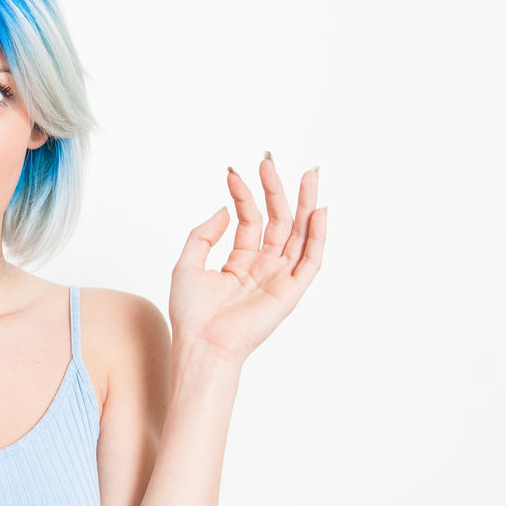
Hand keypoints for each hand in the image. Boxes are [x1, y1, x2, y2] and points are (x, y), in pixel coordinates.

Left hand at [170, 154, 326, 367]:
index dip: (243, 195)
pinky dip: (318, 237)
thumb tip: (227, 208)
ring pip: (299, 234)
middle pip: (278, 221)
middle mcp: (263, 268)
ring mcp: (278, 278)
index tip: (233, 172)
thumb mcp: (187, 264)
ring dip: (305, 203)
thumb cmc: (191, 314)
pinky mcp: (291, 292)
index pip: (249, 220)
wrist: (201, 345)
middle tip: (271, 160)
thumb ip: (204, 235)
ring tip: (309, 174)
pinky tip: (319, 211)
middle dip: (277, 190)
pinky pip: (310, 261)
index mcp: (240, 263)